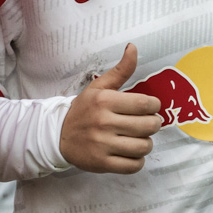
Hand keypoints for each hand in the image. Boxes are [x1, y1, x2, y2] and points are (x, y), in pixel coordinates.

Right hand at [60, 44, 162, 173]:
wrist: (58, 135)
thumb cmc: (84, 110)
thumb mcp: (99, 87)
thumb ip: (121, 70)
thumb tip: (133, 47)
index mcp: (105, 101)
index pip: (145, 104)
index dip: (154, 106)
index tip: (149, 108)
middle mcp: (104, 122)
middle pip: (148, 126)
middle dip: (153, 124)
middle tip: (148, 123)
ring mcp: (102, 145)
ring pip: (143, 147)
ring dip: (146, 143)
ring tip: (139, 138)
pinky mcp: (102, 163)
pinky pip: (133, 166)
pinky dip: (138, 161)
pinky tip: (131, 153)